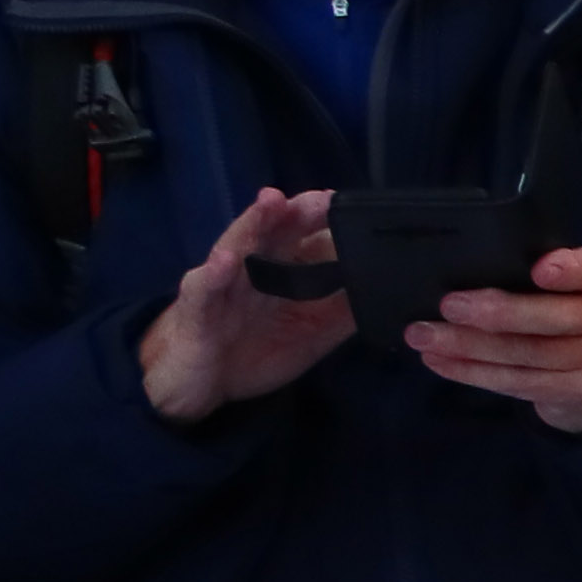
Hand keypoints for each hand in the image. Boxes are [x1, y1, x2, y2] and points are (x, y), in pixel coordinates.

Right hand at [136, 189, 353, 425]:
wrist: (200, 383)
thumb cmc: (256, 348)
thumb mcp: (310, 333)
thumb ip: (343, 311)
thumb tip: (386, 291)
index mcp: (283, 272)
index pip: (308, 239)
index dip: (329, 224)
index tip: (358, 210)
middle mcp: (253, 268)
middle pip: (276, 232)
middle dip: (298, 212)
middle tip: (323, 198)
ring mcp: (222, 284)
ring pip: (238, 246)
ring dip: (256, 223)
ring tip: (273, 201)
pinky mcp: (195, 308)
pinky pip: (202, 288)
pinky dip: (213, 273)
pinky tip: (226, 261)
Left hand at [410, 245, 581, 433]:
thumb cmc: (579, 305)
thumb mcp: (580, 278)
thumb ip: (550, 269)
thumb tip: (474, 266)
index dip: (571, 270)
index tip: (538, 270)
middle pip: (553, 319)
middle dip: (496, 314)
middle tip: (448, 306)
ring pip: (529, 354)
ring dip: (469, 347)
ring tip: (425, 337)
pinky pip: (522, 383)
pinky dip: (475, 373)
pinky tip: (442, 362)